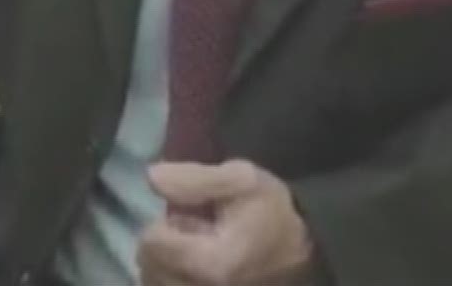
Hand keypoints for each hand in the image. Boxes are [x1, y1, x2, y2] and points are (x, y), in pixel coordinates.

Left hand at [137, 160, 318, 285]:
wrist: (303, 248)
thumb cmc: (271, 210)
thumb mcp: (241, 179)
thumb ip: (193, 179)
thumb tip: (151, 176)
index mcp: (210, 262)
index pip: (151, 242)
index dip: (165, 221)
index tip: (191, 216)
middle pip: (148, 266)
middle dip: (163, 243)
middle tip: (194, 231)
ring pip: (154, 282)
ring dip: (165, 263)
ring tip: (195, 249)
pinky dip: (172, 276)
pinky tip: (193, 265)